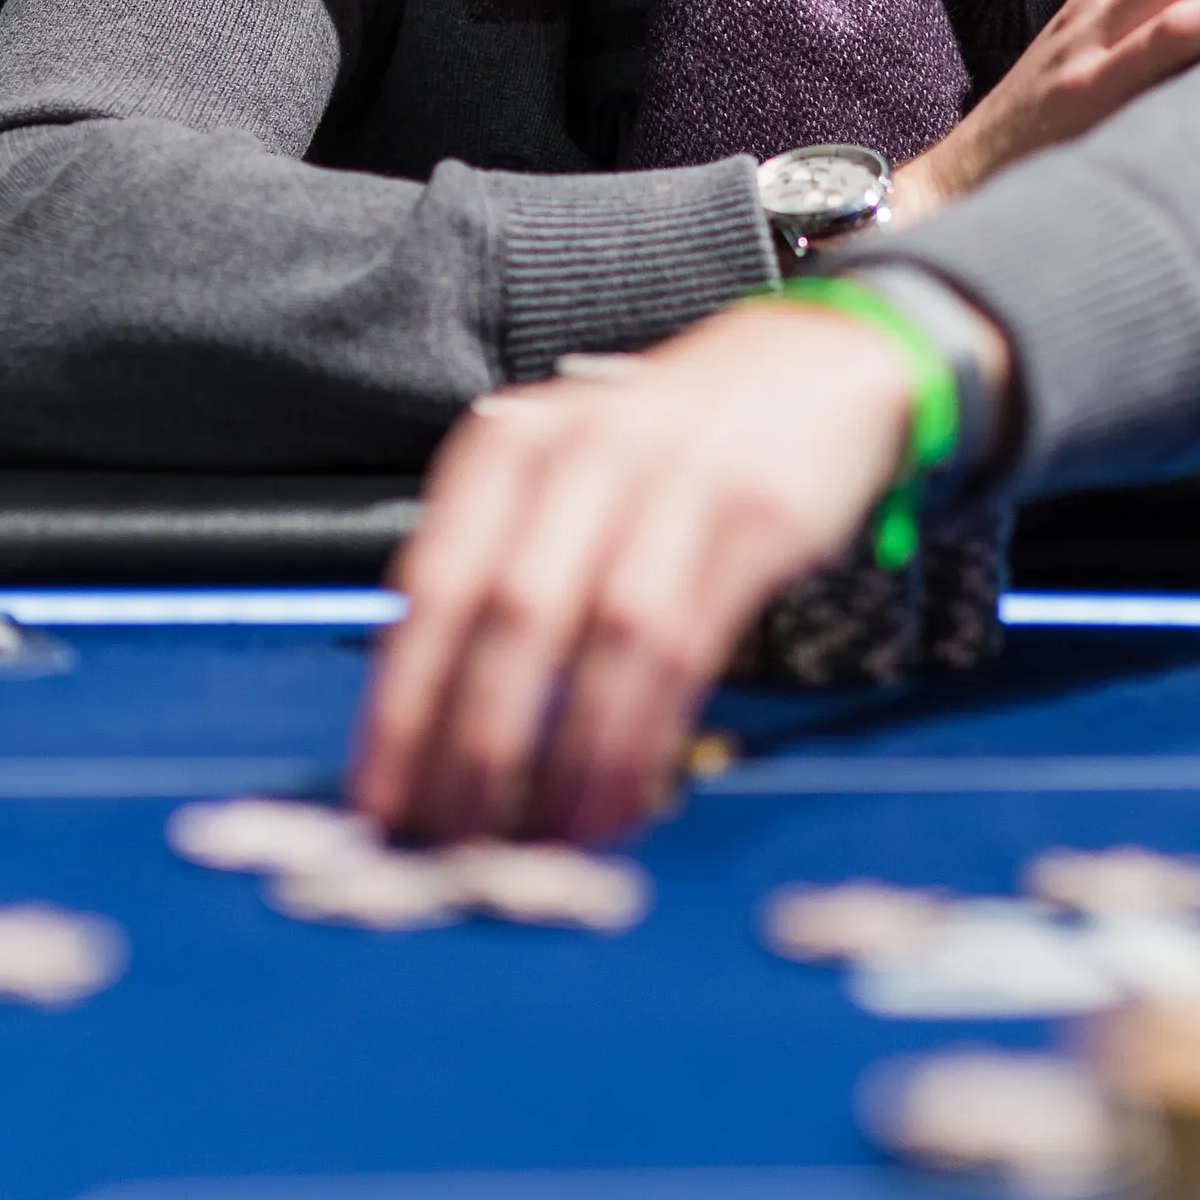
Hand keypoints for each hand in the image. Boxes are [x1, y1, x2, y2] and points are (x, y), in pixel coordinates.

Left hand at [349, 300, 915, 844]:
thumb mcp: (568, 466)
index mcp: (515, 442)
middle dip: (472, 744)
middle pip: (509, 615)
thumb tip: (428, 711)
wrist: (819, 359)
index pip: (434, 581)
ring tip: (539, 840)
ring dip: (564, 758)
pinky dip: (644, 736)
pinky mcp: (755, 518)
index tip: (380, 795)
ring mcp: (675, 479)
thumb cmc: (675, 436)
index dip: (401, 701)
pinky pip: (685, 647)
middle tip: (451, 840)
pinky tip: (619, 797)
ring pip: (600, 641)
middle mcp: (585, 450)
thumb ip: (502, 558)